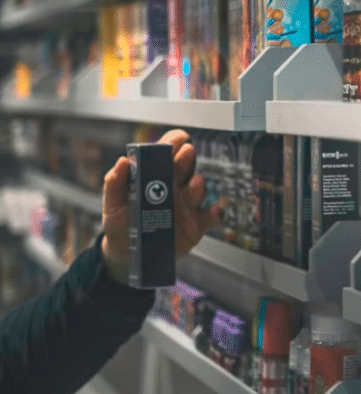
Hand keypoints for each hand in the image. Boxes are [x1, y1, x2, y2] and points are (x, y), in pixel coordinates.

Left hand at [101, 129, 220, 284]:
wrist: (127, 255)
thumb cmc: (122, 223)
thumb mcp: (113, 204)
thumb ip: (115, 183)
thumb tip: (122, 162)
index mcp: (156, 177)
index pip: (167, 154)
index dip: (173, 143)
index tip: (177, 138)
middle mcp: (175, 188)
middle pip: (184, 168)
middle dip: (186, 159)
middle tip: (186, 152)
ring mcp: (187, 206)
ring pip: (197, 191)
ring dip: (198, 185)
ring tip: (195, 183)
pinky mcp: (196, 225)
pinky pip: (210, 219)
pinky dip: (215, 215)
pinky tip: (213, 212)